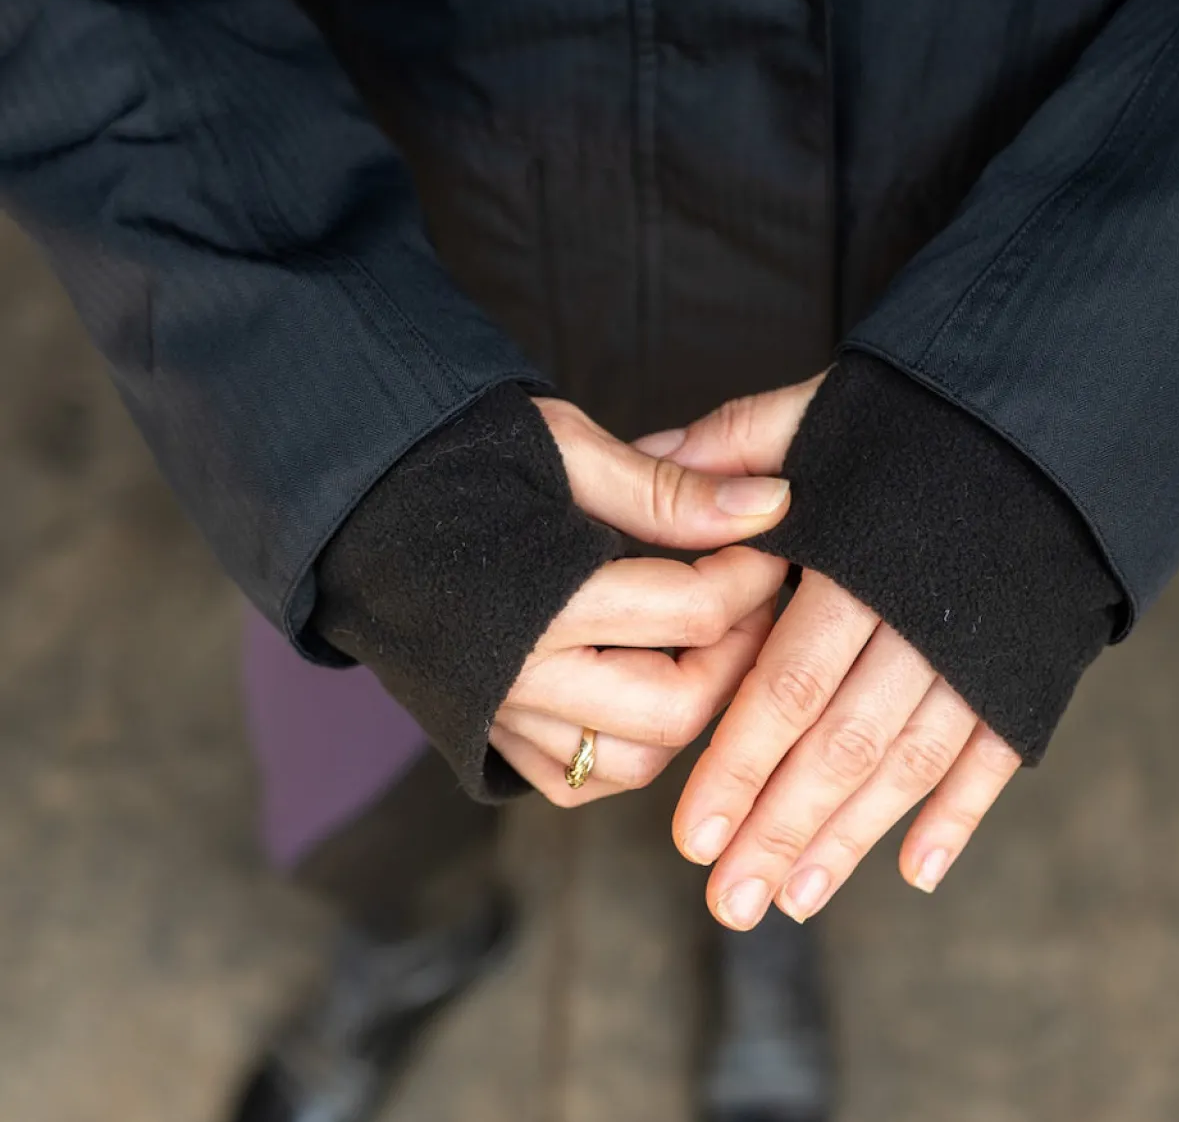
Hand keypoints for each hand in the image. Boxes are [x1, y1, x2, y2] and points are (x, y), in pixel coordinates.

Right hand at [487, 398, 792, 804]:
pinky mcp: (488, 734)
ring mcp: (500, 716)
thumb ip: (669, 491)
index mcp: (541, 597)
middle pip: (677, 708)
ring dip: (690, 710)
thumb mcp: (567, 449)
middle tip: (752, 598)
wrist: (357, 494)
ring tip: (706, 640)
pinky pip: (579, 778)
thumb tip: (772, 503)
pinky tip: (648, 681)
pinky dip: (629, 746)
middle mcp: (519, 676)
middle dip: (737, 654)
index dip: (754, 573)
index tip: (772, 536)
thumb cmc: (461, 456)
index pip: (695, 611)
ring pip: (634, 762)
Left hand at [643, 376, 1022, 925]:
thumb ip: (733, 446)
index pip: (787, 681)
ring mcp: (979, 651)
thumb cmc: (917, 424)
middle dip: (781, 828)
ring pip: (909, 762)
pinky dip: (959, 815)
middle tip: (729, 904)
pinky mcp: (1028, 669)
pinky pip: (994, 753)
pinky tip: (916, 871)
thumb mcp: (822, 418)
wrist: (1048, 423)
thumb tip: (642, 456)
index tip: (691, 836)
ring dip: (852, 836)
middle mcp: (918, 619)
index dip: (739, 761)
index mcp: (857, 563)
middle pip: (841, 743)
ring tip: (794, 900)